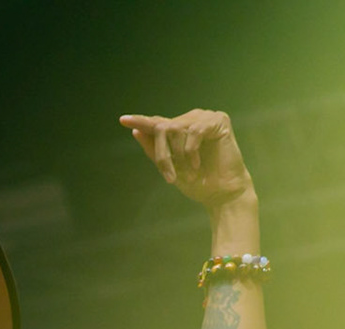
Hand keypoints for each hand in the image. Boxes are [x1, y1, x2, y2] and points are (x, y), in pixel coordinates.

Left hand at [119, 110, 254, 210]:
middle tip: (171, 177)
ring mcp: (205, 118)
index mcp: (179, 131)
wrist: (221, 193)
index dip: (140, 121)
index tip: (123, 120)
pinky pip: (194, 130)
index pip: (157, 123)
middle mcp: (191, 120)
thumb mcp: (170, 168)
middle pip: (163, 128)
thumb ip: (154, 150)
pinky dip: (192, 151)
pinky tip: (198, 164)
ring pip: (176, 129)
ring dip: (178, 155)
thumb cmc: (197, 183)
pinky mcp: (219, 120)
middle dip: (163, 155)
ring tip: (190, 172)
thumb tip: (136, 131)